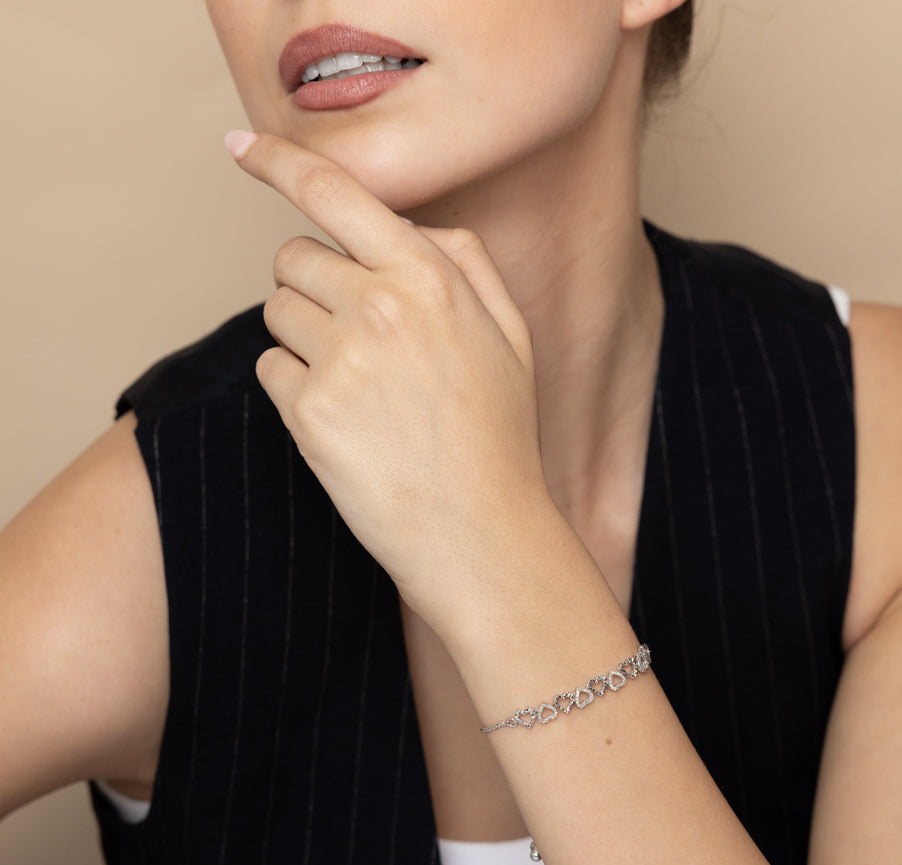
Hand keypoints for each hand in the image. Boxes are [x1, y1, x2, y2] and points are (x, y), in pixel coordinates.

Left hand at [227, 131, 552, 624]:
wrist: (481, 532)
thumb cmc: (498, 435)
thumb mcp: (511, 336)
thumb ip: (467, 263)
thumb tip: (411, 227)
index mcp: (431, 277)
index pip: (336, 193)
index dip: (280, 161)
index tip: (240, 145)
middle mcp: (381, 305)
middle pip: (293, 257)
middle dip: (313, 286)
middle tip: (356, 338)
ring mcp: (342, 359)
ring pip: (277, 313)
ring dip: (304, 339)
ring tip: (360, 387)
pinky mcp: (309, 412)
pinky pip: (269, 370)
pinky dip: (295, 389)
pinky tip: (344, 422)